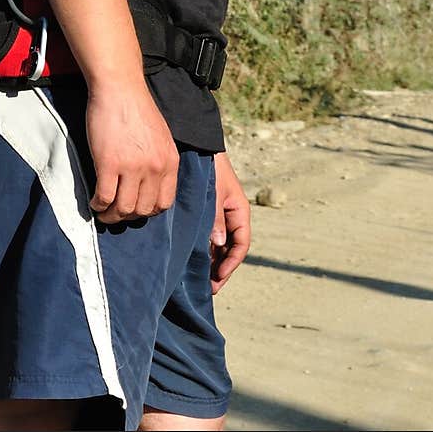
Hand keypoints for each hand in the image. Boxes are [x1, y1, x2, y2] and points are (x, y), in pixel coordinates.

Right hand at [86, 82, 179, 224]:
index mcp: (169, 162)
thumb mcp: (160, 137)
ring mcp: (132, 167)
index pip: (164, 203)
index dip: (147, 211)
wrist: (119, 88)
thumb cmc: (136, 108)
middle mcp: (155, 168)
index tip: (135, 208)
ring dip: (111, 215)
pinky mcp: (109, 163)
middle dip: (128, 217)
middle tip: (115, 212)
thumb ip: (159, 161)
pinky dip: (97, 205)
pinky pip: (104, 197)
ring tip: (102, 211)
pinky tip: (94, 201)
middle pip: (143, 210)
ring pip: (123, 209)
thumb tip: (148, 184)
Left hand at [209, 151, 250, 293]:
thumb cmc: (208, 166)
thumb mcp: (214, 192)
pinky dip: (203, 248)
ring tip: (198, 279)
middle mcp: (231, 215)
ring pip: (218, 243)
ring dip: (211, 261)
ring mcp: (219, 213)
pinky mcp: (206, 211)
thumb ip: (215, 217)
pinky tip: (191, 259)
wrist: (197, 144)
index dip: (231, 264)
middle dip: (220, 268)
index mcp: (239, 210)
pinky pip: (208, 234)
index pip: (241, 244)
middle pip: (230, 248)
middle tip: (207, 287)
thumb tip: (219, 244)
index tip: (216, 279)